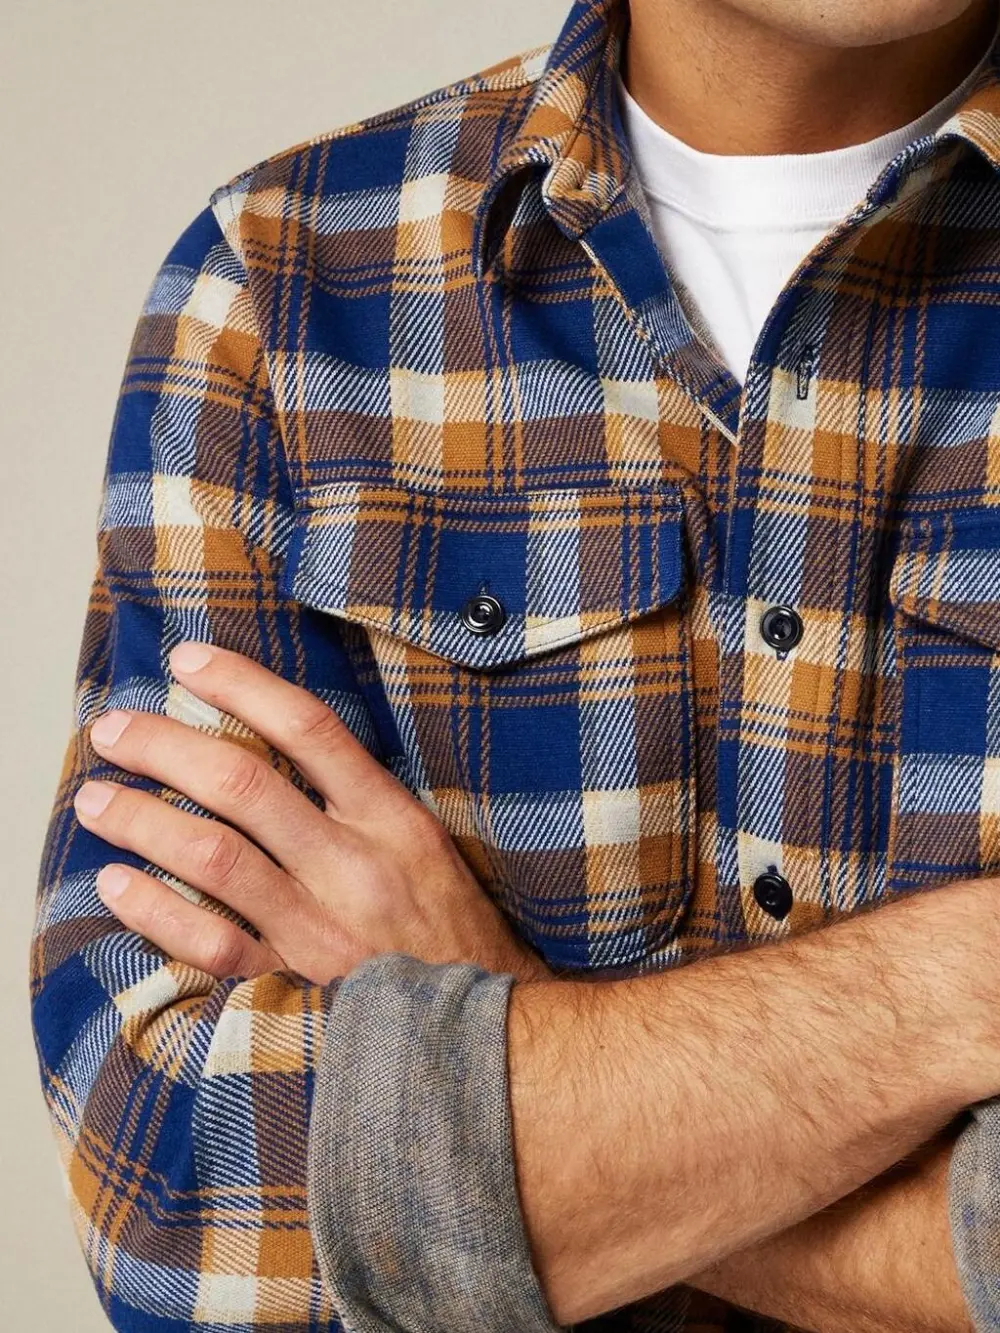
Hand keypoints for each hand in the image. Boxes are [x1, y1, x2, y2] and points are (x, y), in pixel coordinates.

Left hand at [73, 640, 551, 983]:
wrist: (489, 1036)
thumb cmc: (453, 934)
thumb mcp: (427, 848)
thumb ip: (360, 801)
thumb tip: (274, 748)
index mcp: (394, 820)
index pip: (309, 728)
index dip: (241, 684)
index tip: (187, 661)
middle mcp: (355, 865)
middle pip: (243, 784)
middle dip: (165, 747)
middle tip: (113, 730)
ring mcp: (321, 928)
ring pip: (214, 855)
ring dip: (143, 820)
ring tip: (95, 798)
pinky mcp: (295, 985)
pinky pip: (209, 942)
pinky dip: (154, 911)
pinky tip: (117, 884)